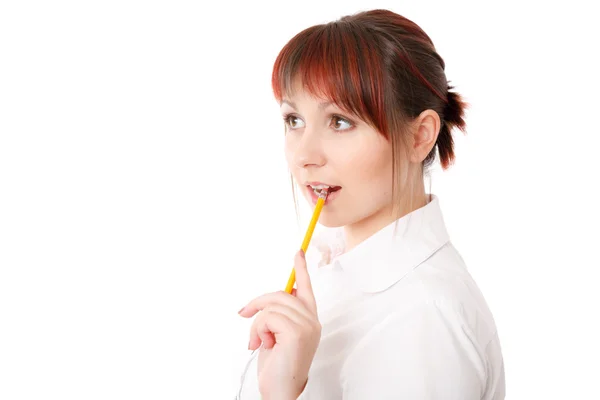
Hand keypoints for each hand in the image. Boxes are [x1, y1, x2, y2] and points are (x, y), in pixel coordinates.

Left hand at [238, 250, 320, 399]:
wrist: (281, 392)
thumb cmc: (277, 368)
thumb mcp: (275, 335)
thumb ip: (278, 317)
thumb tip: (269, 301)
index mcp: (309, 320)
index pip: (306, 288)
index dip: (301, 269)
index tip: (298, 252)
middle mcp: (312, 320)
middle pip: (281, 293)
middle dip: (257, 303)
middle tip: (243, 315)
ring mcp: (307, 325)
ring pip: (271, 305)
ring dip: (256, 323)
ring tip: (258, 341)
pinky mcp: (297, 332)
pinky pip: (267, 317)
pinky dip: (257, 330)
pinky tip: (261, 345)